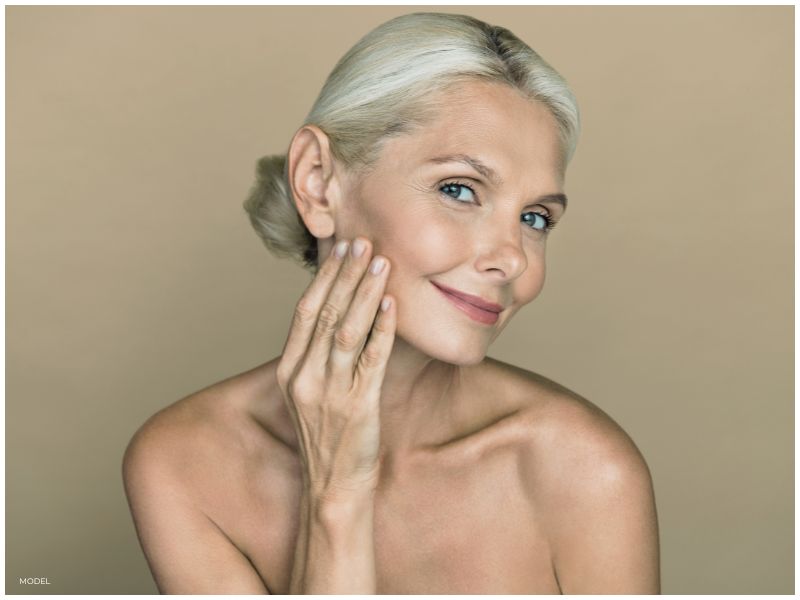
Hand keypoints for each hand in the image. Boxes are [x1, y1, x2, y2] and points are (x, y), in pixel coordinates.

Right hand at [276, 237, 395, 498]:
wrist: (333, 485)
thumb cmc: (327, 436)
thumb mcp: (310, 392)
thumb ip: (318, 355)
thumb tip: (338, 312)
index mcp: (289, 370)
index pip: (306, 311)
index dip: (324, 277)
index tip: (341, 249)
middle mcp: (305, 377)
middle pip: (325, 313)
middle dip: (346, 275)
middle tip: (363, 242)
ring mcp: (329, 392)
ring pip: (346, 330)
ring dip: (365, 293)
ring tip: (380, 262)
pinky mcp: (357, 406)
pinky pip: (371, 360)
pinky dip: (382, 330)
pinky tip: (391, 306)